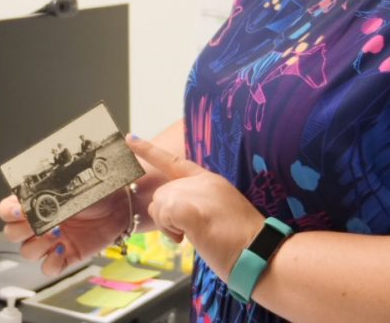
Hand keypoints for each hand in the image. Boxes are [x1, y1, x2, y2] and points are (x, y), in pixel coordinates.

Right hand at [0, 191, 129, 275]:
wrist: (120, 204)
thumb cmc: (95, 190)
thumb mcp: (70, 185)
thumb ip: (49, 191)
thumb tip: (31, 195)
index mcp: (34, 204)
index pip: (6, 211)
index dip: (7, 212)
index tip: (19, 210)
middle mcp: (38, 224)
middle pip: (11, 234)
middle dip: (21, 230)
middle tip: (38, 223)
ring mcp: (50, 242)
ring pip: (27, 252)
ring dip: (37, 245)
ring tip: (57, 234)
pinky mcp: (65, 256)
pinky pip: (47, 268)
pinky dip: (51, 263)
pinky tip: (62, 249)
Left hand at [125, 135, 263, 280]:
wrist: (259, 252)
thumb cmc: (241, 243)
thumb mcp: (218, 214)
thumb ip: (197, 205)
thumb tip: (177, 216)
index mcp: (211, 181)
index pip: (175, 162)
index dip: (150, 151)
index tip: (131, 138)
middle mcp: (202, 181)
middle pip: (162, 193)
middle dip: (166, 216)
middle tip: (187, 233)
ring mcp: (196, 192)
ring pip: (158, 205)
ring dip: (168, 225)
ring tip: (192, 236)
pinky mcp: (188, 208)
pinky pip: (162, 215)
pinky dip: (169, 229)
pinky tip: (186, 236)